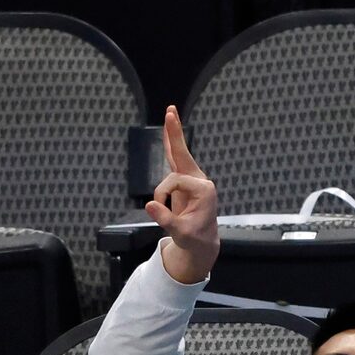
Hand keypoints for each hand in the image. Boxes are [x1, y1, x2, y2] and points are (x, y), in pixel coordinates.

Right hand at [141, 105, 220, 282]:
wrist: (201, 244)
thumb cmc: (193, 239)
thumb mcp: (179, 232)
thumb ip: (165, 219)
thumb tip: (149, 205)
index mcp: (204, 191)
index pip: (173, 182)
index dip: (161, 194)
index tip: (158, 208)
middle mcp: (201, 181)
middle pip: (183, 154)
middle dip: (175, 134)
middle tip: (170, 111)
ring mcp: (193, 180)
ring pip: (179, 153)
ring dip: (172, 134)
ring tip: (171, 112)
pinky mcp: (185, 181)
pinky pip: (175, 159)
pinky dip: (170, 145)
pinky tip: (168, 130)